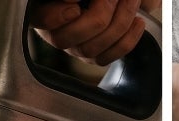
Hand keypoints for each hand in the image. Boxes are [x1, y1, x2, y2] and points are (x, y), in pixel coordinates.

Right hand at [30, 0, 145, 64]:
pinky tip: (137, 22)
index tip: (76, 4)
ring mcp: (76, 47)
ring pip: (90, 49)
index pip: (40, 19)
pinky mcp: (95, 56)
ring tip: (131, 0)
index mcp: (45, 11)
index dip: (56, 16)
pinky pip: (108, 57)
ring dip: (118, 22)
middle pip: (65, 38)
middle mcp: (56, 32)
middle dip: (99, 14)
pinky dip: (128, 40)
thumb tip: (74, 2)